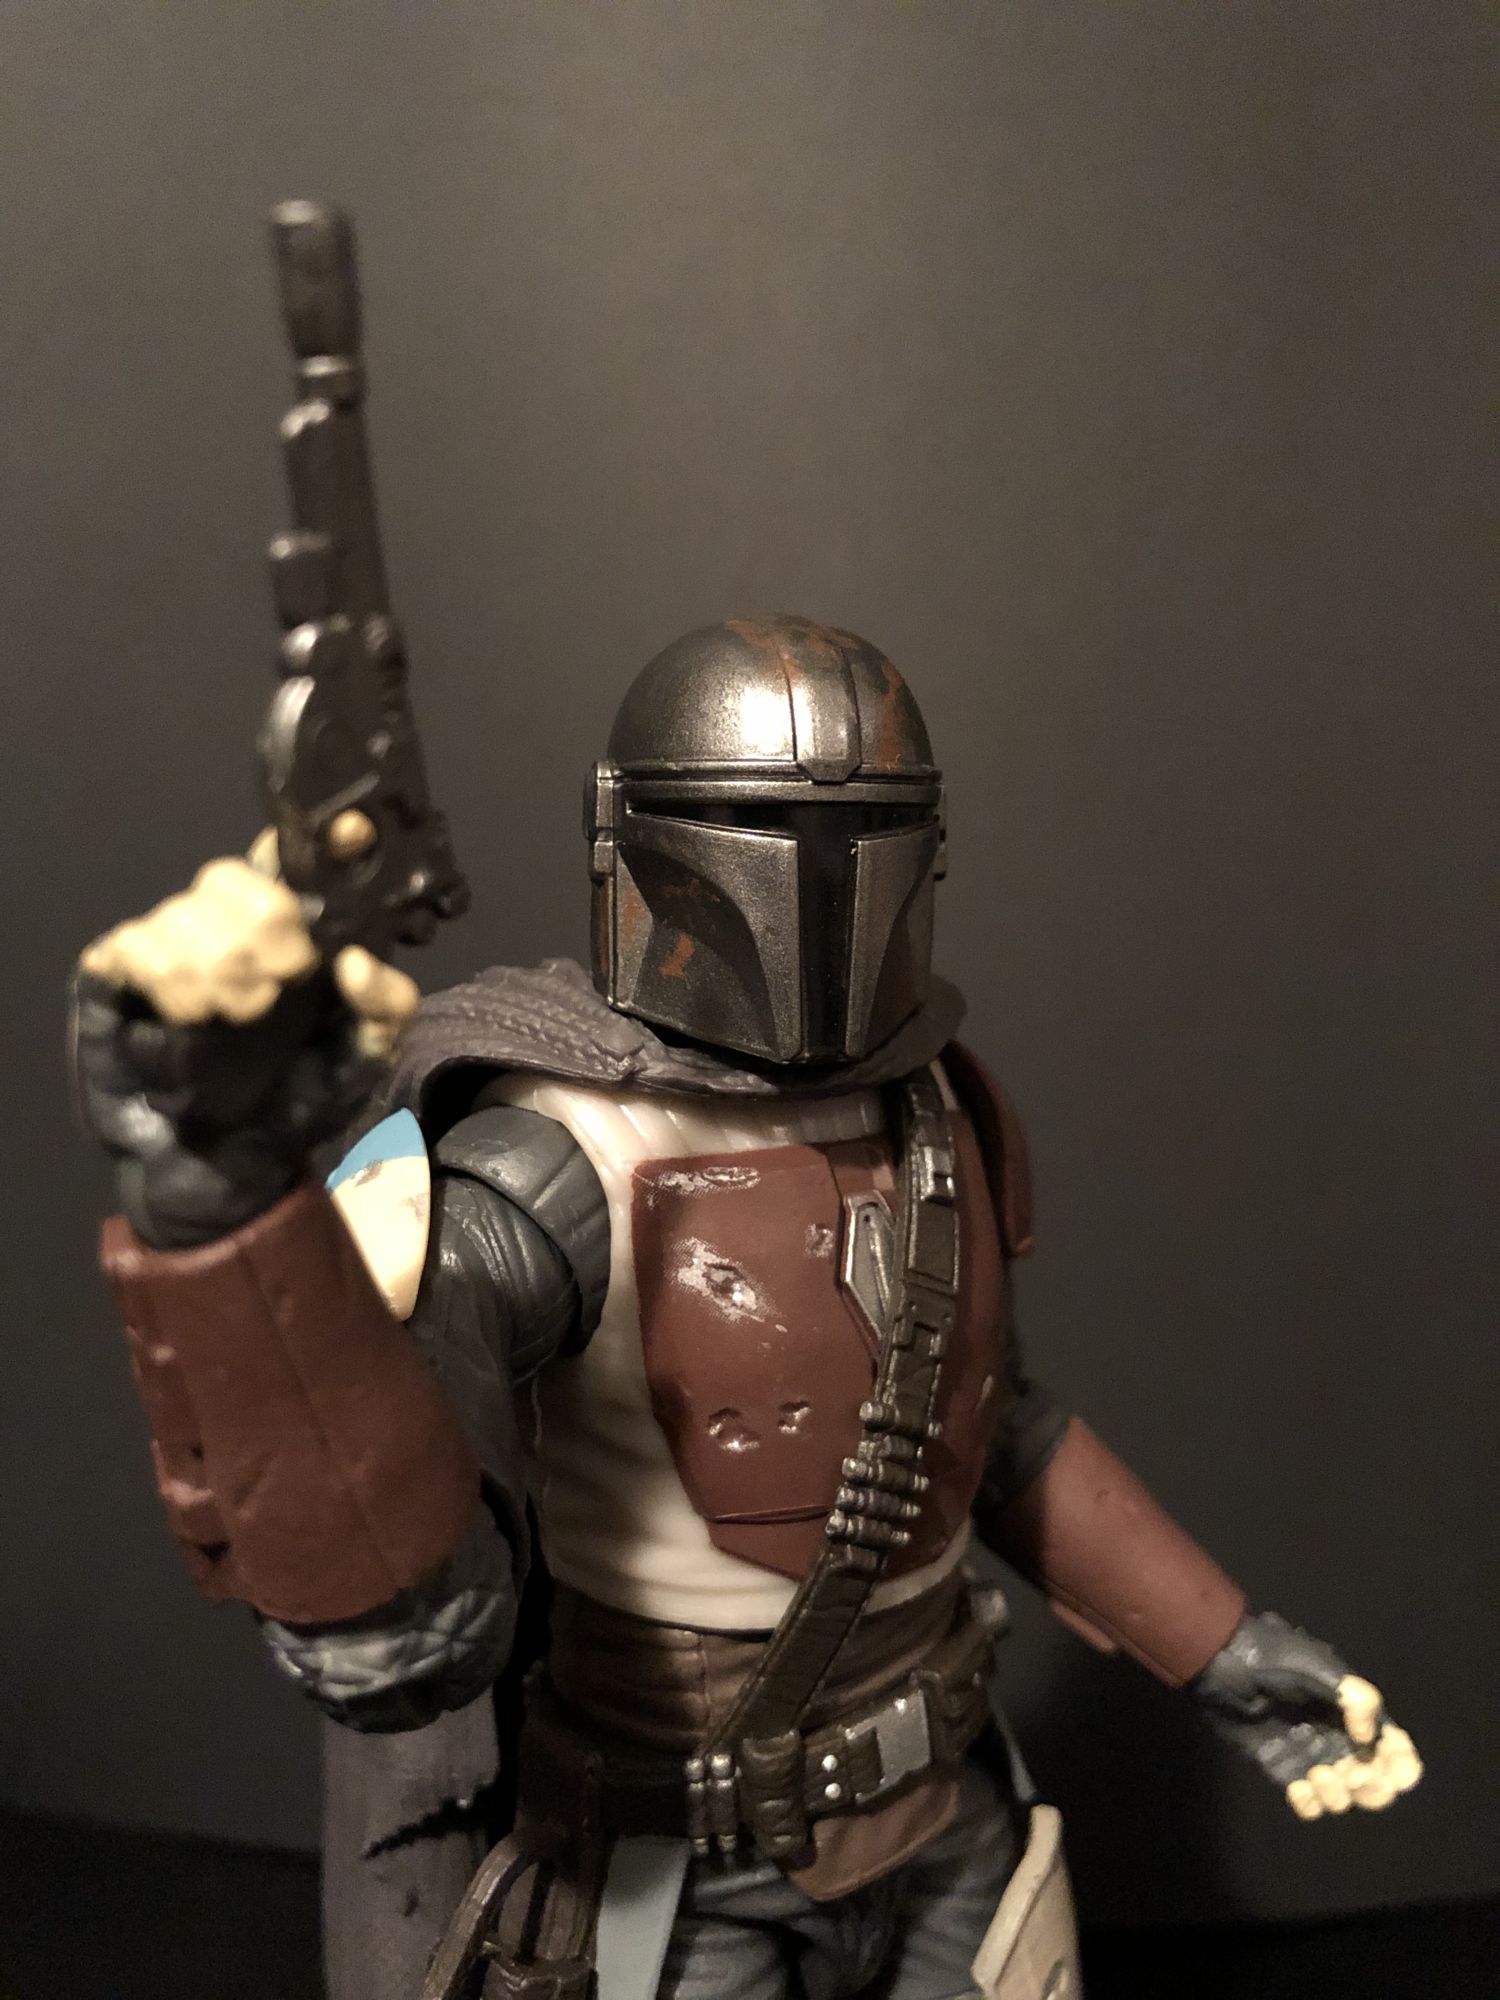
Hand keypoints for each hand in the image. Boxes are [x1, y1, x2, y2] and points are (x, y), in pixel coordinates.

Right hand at [72, 847, 418, 1248]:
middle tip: (285, 978)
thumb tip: (358, 960)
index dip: (321, 840)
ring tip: (241, 1014)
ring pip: (184, 910)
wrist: (231, 1163)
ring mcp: (168, 944)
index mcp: (291, 931)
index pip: (295, 859)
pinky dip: (171, 980)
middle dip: (266, 923)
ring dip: (221, 965)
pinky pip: (136, 945)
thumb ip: (385, 1006)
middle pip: (232, 873)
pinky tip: (193, 1016)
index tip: (352, 831)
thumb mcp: (365, 1058)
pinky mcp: (117, 975)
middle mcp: (226, 925)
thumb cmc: (297, 1100)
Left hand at [1192, 1611, 1421, 1819]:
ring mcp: (1311, 1756)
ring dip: (1339, 1794)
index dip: (1402, 1764)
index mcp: (1353, 1712)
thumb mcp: (1318, 1667)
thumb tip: (1370, 1738)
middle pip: (1376, 1780)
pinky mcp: (1284, 1770)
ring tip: (1317, 1774)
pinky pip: (1309, 1803)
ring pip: (1344, 1796)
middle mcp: (1338, 1738)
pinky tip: (1298, 1786)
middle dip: (1372, 1786)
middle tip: (1350, 1773)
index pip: (1393, 1747)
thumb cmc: (1271, 1658)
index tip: (1391, 1769)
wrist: (1221, 1665)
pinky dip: (1309, 1803)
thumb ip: (1354, 1699)